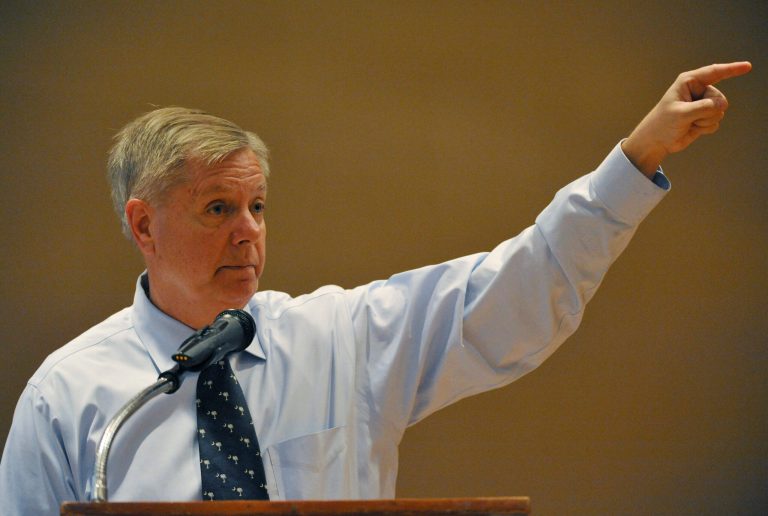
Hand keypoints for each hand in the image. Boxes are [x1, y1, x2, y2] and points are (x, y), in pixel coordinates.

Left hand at [621, 61, 751, 176]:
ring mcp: (703, 104)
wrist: (657, 141)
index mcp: (689, 82)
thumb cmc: (663, 123)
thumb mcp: (681, 113)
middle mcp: (698, 91)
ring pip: (720, 111)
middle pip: (719, 98)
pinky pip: (716, 122)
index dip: (732, 69)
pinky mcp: (705, 117)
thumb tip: (723, 106)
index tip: (747, 66)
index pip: (715, 72)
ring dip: (704, 121)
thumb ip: (703, 107)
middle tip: (688, 117)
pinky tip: (692, 128)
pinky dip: (705, 128)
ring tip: (688, 122)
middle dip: (707, 111)